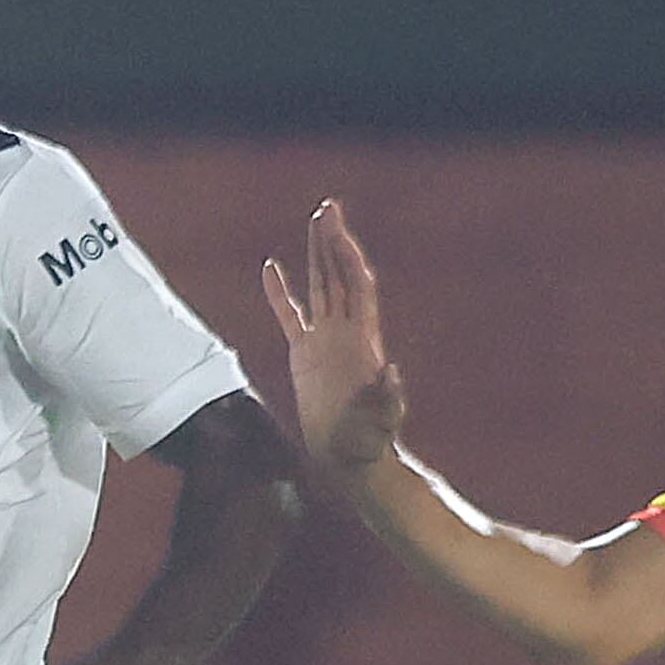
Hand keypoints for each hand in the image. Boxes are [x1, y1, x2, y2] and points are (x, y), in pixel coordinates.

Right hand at [258, 200, 409, 474]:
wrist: (350, 457)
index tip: (338, 230)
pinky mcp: (304, 355)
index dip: (349, 257)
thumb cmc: (371, 441)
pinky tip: (271, 268)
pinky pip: (289, 316)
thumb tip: (392, 371)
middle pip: (339, 275)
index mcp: (364, 339)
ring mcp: (324, 340)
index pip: (357, 286)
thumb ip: (389, 396)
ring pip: (319, 287)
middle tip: (327, 208)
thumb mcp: (385, 419)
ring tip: (314, 220)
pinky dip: (280, 293)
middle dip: (333, 241)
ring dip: (316, 255)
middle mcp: (345, 332)